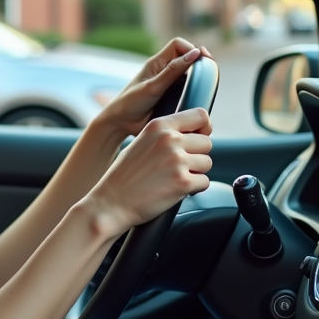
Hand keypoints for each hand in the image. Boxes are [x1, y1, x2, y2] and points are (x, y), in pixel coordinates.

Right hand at [83, 107, 212, 238]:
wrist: (112, 203)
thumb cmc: (124, 176)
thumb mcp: (141, 142)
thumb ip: (166, 134)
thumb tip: (195, 133)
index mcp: (159, 126)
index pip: (200, 115)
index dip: (203, 128)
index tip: (197, 138)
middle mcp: (170, 140)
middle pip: (206, 142)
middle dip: (196, 155)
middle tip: (177, 166)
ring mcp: (177, 161)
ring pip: (207, 163)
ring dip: (195, 172)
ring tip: (172, 178)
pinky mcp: (183, 182)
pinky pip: (204, 182)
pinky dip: (193, 189)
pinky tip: (174, 190)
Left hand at [91, 38, 212, 138]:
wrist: (121, 124)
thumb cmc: (130, 102)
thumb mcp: (153, 86)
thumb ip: (173, 71)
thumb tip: (195, 54)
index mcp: (157, 63)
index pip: (178, 44)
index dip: (190, 48)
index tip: (200, 59)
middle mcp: (164, 71)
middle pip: (187, 58)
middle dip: (199, 62)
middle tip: (210, 71)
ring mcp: (169, 84)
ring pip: (190, 75)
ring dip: (198, 78)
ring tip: (207, 84)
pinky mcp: (171, 97)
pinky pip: (187, 90)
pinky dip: (195, 91)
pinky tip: (198, 98)